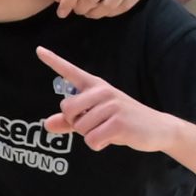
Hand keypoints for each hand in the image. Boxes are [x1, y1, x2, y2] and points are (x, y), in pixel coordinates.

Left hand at [39, 47, 171, 150]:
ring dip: (90, 135)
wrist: (157, 128)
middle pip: (67, 109)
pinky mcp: (118, 122)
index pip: (71, 72)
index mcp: (96, 87)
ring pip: (80, 128)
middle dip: (76, 123)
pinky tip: (112, 138)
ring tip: (109, 129)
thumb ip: (69, 122)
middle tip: (97, 124)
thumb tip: (46, 124)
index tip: (38, 50)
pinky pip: (91, 139)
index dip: (53, 61)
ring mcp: (112, 105)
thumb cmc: (122, 121)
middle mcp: (102, 92)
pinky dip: (98, 144)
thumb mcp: (95, 119)